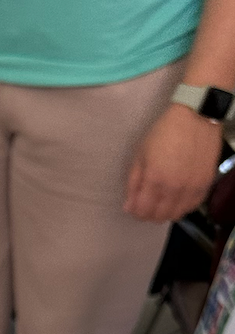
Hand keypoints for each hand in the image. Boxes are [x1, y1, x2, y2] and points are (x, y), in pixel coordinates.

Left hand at [123, 105, 220, 222]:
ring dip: (165, 212)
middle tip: (146, 204)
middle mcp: (174, 188)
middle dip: (148, 214)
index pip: (142, 211)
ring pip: (176, 214)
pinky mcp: (206, 184)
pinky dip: (182, 206)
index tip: (134, 205)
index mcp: (155, 179)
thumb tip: (128, 206)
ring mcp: (192, 188)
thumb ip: (133, 183)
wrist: (195, 117)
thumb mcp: (140, 154)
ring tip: (161, 201)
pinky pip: (192, 206)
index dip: (135, 211)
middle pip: (159, 217)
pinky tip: (176, 197)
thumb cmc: (164, 132)